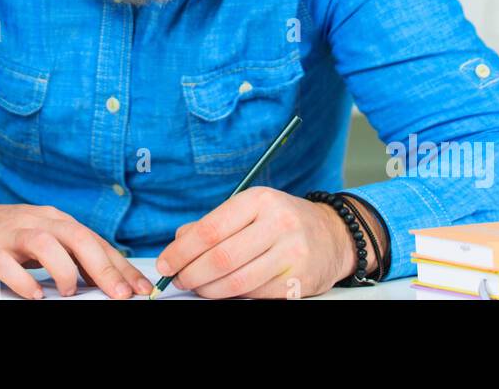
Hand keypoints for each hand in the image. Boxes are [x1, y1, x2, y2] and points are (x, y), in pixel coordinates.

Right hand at [0, 199, 154, 299]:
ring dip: (64, 268)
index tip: (139, 288)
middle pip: (77, 238)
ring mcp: (11, 234)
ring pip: (44, 243)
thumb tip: (106, 279)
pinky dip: (23, 280)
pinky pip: (6, 263)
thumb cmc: (2, 234)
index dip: (119, 266)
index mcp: (55, 220)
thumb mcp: (41, 239)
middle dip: (103, 267)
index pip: (95, 241)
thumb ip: (70, 254)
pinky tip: (34, 294)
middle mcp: (37, 222)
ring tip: (71, 291)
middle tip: (119, 293)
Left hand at [154, 186, 359, 298]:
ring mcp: (291, 254)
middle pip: (221, 259)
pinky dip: (233, 297)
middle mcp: (278, 224)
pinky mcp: (299, 282)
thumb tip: (178, 243)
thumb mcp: (250, 209)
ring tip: (198, 287)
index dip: (182, 251)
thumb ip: (213, 224)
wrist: (333, 236)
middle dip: (192, 274)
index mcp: (260, 200)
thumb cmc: (283, 221)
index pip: (211, 229)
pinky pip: (256, 295)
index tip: (166, 264)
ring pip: (237, 283)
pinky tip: (225, 291)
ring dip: (209, 290)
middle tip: (179, 280)